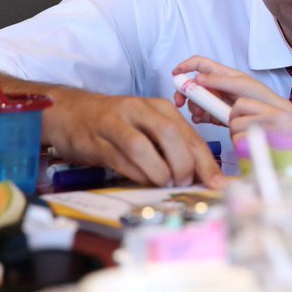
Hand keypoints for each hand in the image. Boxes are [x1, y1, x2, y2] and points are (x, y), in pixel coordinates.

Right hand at [44, 88, 223, 187]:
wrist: (73, 113)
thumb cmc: (121, 125)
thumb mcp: (151, 128)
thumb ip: (175, 146)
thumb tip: (203, 175)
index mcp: (160, 108)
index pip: (191, 135)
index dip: (206, 162)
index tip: (217, 183)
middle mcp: (140, 110)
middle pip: (169, 135)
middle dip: (182, 164)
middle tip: (183, 182)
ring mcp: (116, 124)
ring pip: (142, 147)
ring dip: (158, 171)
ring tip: (163, 182)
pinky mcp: (97, 141)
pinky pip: (121, 159)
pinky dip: (137, 174)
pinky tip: (143, 179)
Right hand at [172, 56, 291, 134]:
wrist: (269, 118)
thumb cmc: (260, 97)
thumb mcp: (240, 85)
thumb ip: (219, 81)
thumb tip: (197, 78)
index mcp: (222, 74)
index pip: (199, 64)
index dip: (185, 66)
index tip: (175, 74)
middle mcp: (217, 86)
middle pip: (192, 85)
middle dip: (184, 93)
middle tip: (180, 103)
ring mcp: (217, 100)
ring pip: (196, 102)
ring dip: (194, 108)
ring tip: (201, 115)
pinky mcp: (218, 114)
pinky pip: (203, 114)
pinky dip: (201, 117)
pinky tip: (205, 120)